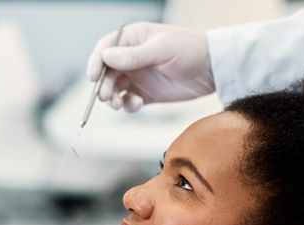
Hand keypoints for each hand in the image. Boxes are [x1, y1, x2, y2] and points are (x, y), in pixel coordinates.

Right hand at [87, 22, 214, 111]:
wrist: (211, 70)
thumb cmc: (189, 50)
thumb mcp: (162, 50)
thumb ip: (134, 56)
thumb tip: (106, 57)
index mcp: (133, 39)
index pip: (105, 48)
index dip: (96, 62)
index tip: (92, 77)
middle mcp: (131, 58)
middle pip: (106, 72)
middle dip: (104, 85)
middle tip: (107, 96)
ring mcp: (137, 76)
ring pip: (114, 89)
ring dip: (112, 98)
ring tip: (118, 104)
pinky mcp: (145, 94)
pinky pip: (128, 102)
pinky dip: (128, 106)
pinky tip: (136, 104)